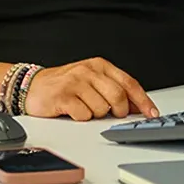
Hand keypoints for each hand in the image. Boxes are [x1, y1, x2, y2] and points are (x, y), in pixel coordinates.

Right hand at [23, 58, 158, 120]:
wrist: (31, 86)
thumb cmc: (64, 85)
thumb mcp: (91, 81)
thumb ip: (113, 89)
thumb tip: (137, 106)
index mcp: (99, 65)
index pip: (129, 83)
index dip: (143, 101)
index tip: (152, 113)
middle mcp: (88, 71)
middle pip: (118, 97)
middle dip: (118, 111)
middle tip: (109, 113)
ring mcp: (75, 82)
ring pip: (101, 109)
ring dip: (94, 114)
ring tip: (83, 107)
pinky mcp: (63, 96)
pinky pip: (84, 115)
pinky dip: (81, 118)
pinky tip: (72, 110)